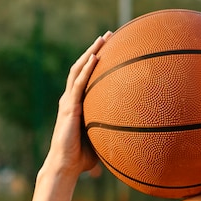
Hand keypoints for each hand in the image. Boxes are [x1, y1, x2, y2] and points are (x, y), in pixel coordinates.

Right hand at [42, 33, 111, 177]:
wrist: (66, 166)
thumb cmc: (83, 157)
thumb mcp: (101, 140)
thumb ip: (112, 133)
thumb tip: (134, 138)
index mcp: (77, 104)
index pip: (86, 77)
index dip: (95, 61)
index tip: (110, 47)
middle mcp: (71, 99)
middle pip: (82, 67)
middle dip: (95, 49)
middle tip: (109, 35)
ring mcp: (68, 102)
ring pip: (78, 70)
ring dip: (91, 52)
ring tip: (102, 38)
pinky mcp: (69, 107)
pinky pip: (78, 84)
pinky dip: (86, 69)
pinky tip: (94, 58)